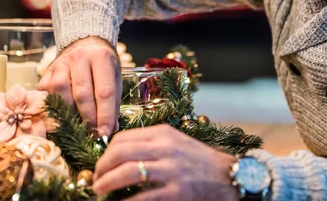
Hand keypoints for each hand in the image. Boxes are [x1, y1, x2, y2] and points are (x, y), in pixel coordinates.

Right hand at [37, 36, 120, 136]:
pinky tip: (64, 112)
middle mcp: (80, 58)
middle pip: (82, 94)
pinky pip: (47, 92)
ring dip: (70, 112)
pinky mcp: (47, 71)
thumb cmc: (102, 66)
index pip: (104, 91)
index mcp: (101, 57)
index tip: (106, 133)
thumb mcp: (114, 78)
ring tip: (79, 123)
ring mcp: (61, 63)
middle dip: (88, 118)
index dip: (105, 115)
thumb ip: (113, 102)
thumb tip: (110, 130)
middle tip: (93, 134)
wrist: (85, 45)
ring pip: (61, 92)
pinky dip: (55, 105)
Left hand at [93, 125, 237, 200]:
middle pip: (121, 152)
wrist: (231, 176)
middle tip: (95, 179)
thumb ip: (151, 144)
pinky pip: (144, 197)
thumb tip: (119, 155)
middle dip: (102, 167)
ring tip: (100, 190)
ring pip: (128, 172)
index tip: (101, 164)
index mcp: (163, 133)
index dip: (106, 152)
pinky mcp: (178, 192)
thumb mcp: (176, 142)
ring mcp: (172, 170)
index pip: (123, 138)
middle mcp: (166, 148)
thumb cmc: (200, 161)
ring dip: (108, 183)